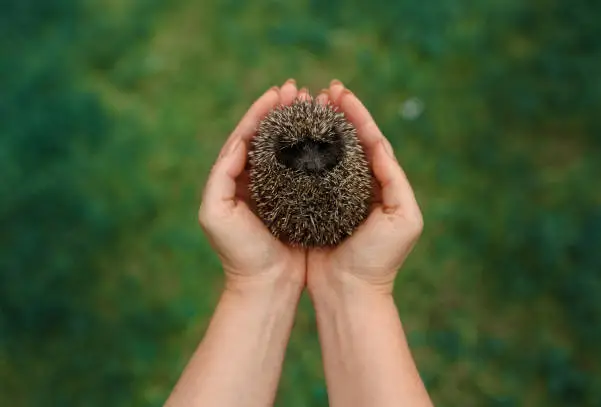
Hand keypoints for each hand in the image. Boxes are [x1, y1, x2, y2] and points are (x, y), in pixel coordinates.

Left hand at [199, 79, 308, 291]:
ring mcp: (277, 190)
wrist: (265, 285)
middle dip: (281, 111)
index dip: (261, 112)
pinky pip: (304, 169)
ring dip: (298, 126)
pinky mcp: (297, 201)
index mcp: (232, 179)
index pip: (246, 136)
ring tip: (313, 106)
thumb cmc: (238, 254)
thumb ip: (221, 176)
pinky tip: (326, 138)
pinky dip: (312, 151)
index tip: (277, 93)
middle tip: (298, 90)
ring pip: (287, 149)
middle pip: (267, 136)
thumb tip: (239, 143)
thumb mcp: (216, 214)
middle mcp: (254, 180)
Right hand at [307, 80, 423, 294]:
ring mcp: (330, 195)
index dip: (355, 113)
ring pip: (322, 153)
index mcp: (380, 183)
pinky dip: (296, 154)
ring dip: (313, 128)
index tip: (339, 92)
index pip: (369, 138)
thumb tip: (378, 142)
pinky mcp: (309, 207)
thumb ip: (394, 178)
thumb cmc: (380, 259)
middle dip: (334, 113)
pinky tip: (285, 139)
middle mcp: (355, 185)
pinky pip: (302, 174)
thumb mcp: (403, 218)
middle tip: (319, 91)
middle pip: (345, 140)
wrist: (350, 293)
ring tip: (301, 106)